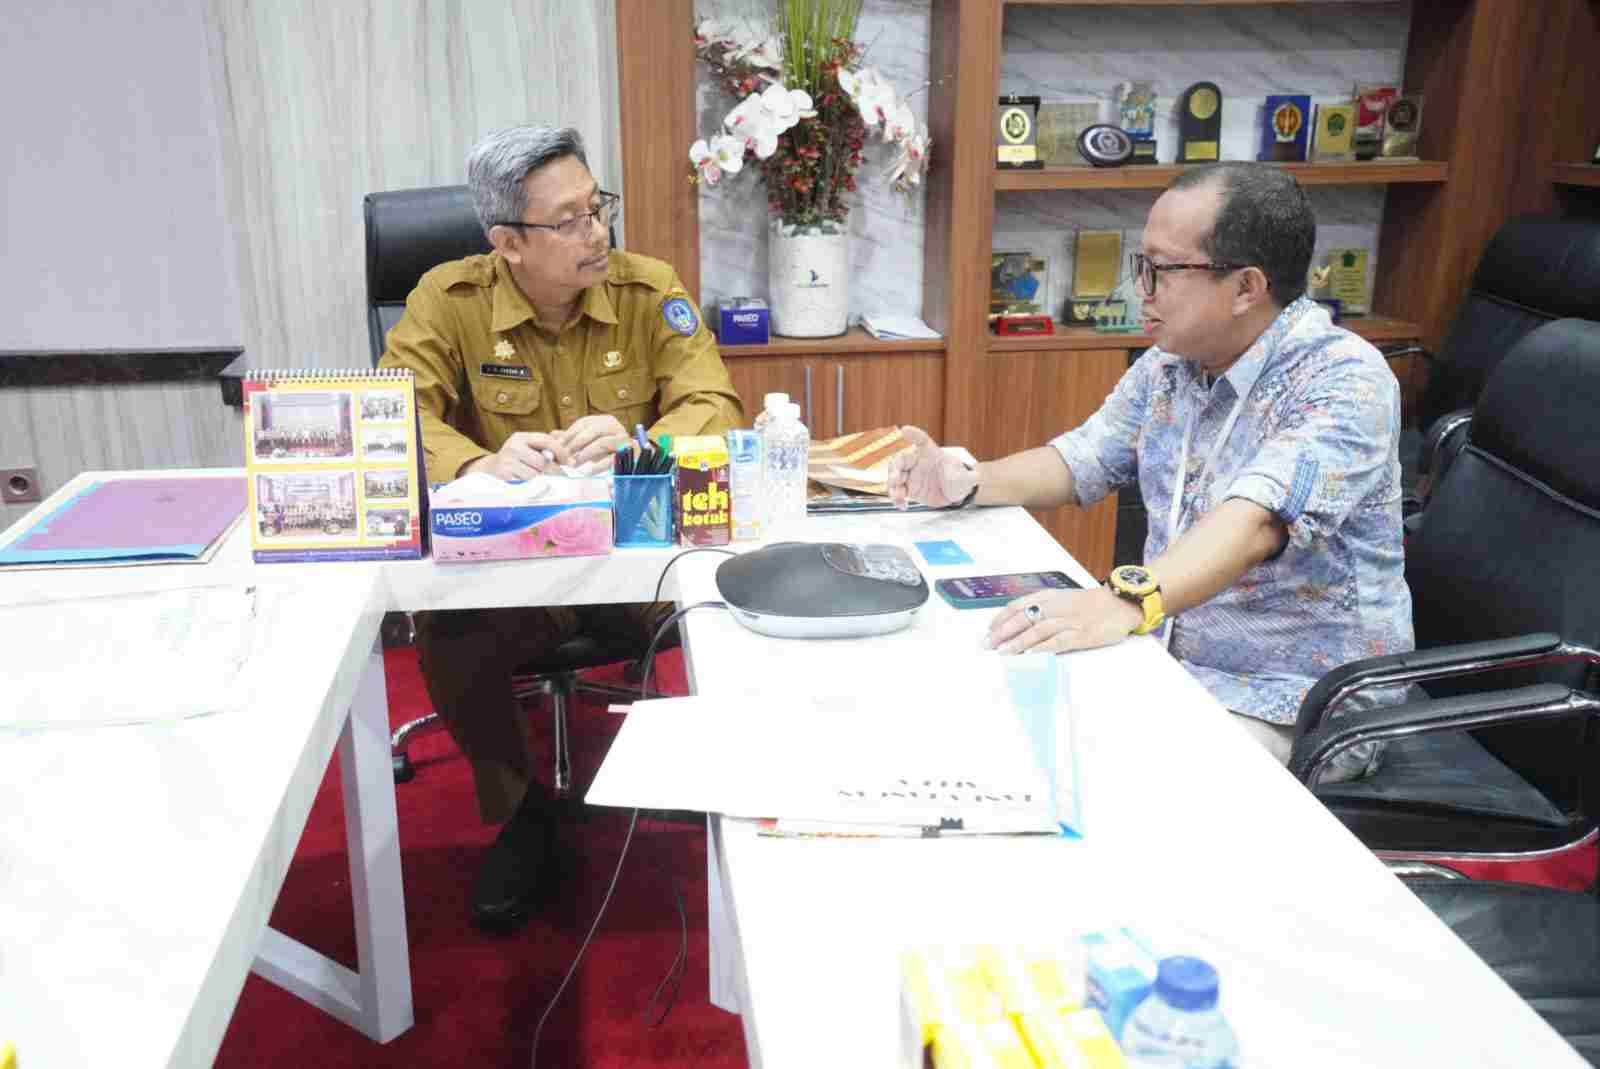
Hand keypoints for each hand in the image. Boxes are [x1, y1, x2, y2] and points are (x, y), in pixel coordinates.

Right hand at [464, 431, 569, 480]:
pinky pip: (526, 485)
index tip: (569, 463)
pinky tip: (535, 488)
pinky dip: (534, 488)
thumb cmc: (516, 461)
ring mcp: (507, 462)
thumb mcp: (529, 448)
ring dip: (545, 482)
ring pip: (536, 475)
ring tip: (547, 483)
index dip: (562, 452)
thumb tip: (571, 451)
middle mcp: (512, 447)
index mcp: (521, 437)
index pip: (547, 440)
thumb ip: (549, 444)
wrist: (489, 472)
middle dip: (555, 471)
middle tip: (562, 478)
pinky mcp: (504, 477)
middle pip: (543, 462)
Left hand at [558, 414, 631, 467]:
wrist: (632, 463)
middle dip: (577, 442)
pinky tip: (588, 472)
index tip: (559, 444)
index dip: (571, 433)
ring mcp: (624, 441)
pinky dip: (598, 466)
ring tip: (575, 464)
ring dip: (586, 454)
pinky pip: (611, 460)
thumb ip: (573, 438)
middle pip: (595, 430)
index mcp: (607, 421)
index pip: (585, 422)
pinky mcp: (629, 456)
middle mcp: (617, 428)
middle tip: (565, 455)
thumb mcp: (589, 443)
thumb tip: (552, 434)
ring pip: (603, 443)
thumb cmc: (608, 451)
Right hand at [886, 425, 975, 508]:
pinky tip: (901, 505)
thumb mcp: (964, 478)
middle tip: (897, 477)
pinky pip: (898, 491)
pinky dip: (897, 498)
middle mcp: (917, 461)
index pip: (921, 440)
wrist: (952, 492)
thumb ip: (968, 477)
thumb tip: (977, 476)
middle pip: (902, 459)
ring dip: (893, 484)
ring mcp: (911, 475)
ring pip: (895, 475)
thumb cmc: (957, 478)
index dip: (913, 434)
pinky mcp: (908, 488)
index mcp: (931, 453)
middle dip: (896, 467)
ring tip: (898, 496)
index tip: (904, 430)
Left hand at [985, 585, 1144, 654]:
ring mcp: (1071, 621)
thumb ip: (1044, 607)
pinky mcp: (1083, 635)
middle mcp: (1059, 606)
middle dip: (1003, 631)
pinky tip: (1030, 655)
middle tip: (988, 643)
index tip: (989, 628)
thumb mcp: (1065, 598)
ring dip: (1018, 641)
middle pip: (1025, 617)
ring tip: (1003, 651)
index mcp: (1052, 596)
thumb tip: (1019, 620)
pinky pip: (1058, 642)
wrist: (1122, 604)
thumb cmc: (1091, 604)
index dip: (1002, 617)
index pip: (1020, 604)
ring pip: (1038, 629)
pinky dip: (1042, 648)